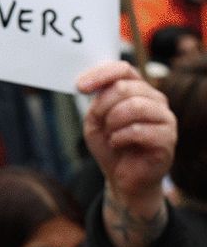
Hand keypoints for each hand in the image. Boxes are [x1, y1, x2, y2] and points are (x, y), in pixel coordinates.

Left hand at [77, 61, 174, 246]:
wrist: (123, 177)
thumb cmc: (110, 144)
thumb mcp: (95, 119)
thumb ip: (97, 100)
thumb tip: (91, 84)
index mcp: (138, 88)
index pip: (123, 68)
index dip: (100, 74)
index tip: (79, 87)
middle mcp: (155, 99)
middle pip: (125, 87)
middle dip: (102, 106)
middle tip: (98, 122)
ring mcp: (165, 118)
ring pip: (135, 106)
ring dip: (112, 122)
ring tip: (110, 134)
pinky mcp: (168, 138)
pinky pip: (139, 130)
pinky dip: (120, 137)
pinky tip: (118, 144)